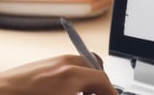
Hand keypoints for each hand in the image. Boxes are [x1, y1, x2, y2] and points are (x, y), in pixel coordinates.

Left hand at [0, 54, 117, 94]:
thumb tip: (99, 93)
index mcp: (72, 74)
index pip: (104, 81)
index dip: (111, 93)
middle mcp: (64, 63)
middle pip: (95, 68)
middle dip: (100, 85)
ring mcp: (53, 62)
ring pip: (81, 67)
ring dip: (87, 82)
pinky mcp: (42, 65)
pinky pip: (67, 68)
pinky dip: (73, 79)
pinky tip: (66, 93)